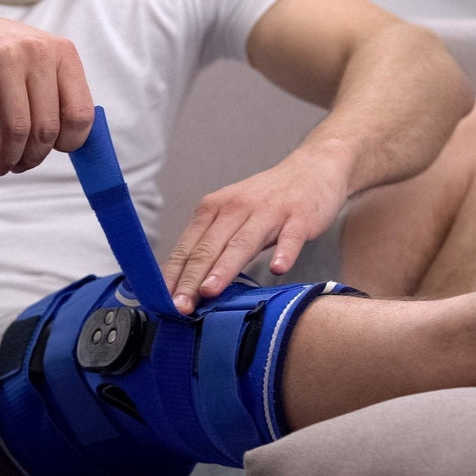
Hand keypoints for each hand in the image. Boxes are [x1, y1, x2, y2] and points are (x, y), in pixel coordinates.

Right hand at [0, 4, 94, 174]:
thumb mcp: (37, 65)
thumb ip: (57, 96)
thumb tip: (72, 145)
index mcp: (63, 52)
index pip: (80, 112)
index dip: (70, 142)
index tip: (55, 151)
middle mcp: (38, 50)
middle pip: (47, 126)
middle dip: (34, 157)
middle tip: (20, 166)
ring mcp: (5, 55)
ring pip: (18, 127)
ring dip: (10, 157)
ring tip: (2, 166)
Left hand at [162, 149, 348, 314]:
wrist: (312, 169)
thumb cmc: (267, 201)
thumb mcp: (232, 216)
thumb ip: (213, 246)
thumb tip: (187, 284)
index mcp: (214, 209)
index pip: (188, 247)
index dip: (174, 275)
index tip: (163, 301)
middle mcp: (236, 208)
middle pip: (209, 248)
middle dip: (191, 279)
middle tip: (180, 305)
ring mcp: (268, 212)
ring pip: (242, 243)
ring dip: (224, 268)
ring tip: (210, 291)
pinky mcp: (299, 217)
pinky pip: (290, 237)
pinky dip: (284, 252)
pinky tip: (278, 268)